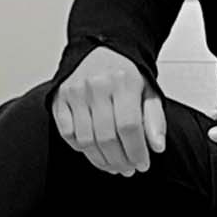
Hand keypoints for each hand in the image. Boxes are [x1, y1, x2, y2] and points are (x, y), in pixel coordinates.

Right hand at [50, 46, 166, 177]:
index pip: (129, 127)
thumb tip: (157, 146)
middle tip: (128, 169)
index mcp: (123, 81)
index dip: (137, 152)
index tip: (142, 164)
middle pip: (107, 138)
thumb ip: (155, 118)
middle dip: (120, 161)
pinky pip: (67, 134)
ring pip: (86, 140)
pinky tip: (93, 149)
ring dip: (101, 161)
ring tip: (113, 164)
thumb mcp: (148, 89)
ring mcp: (75, 91)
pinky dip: (80, 148)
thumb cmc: (125, 72)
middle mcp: (97, 84)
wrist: (101, 47)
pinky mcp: (59, 97)